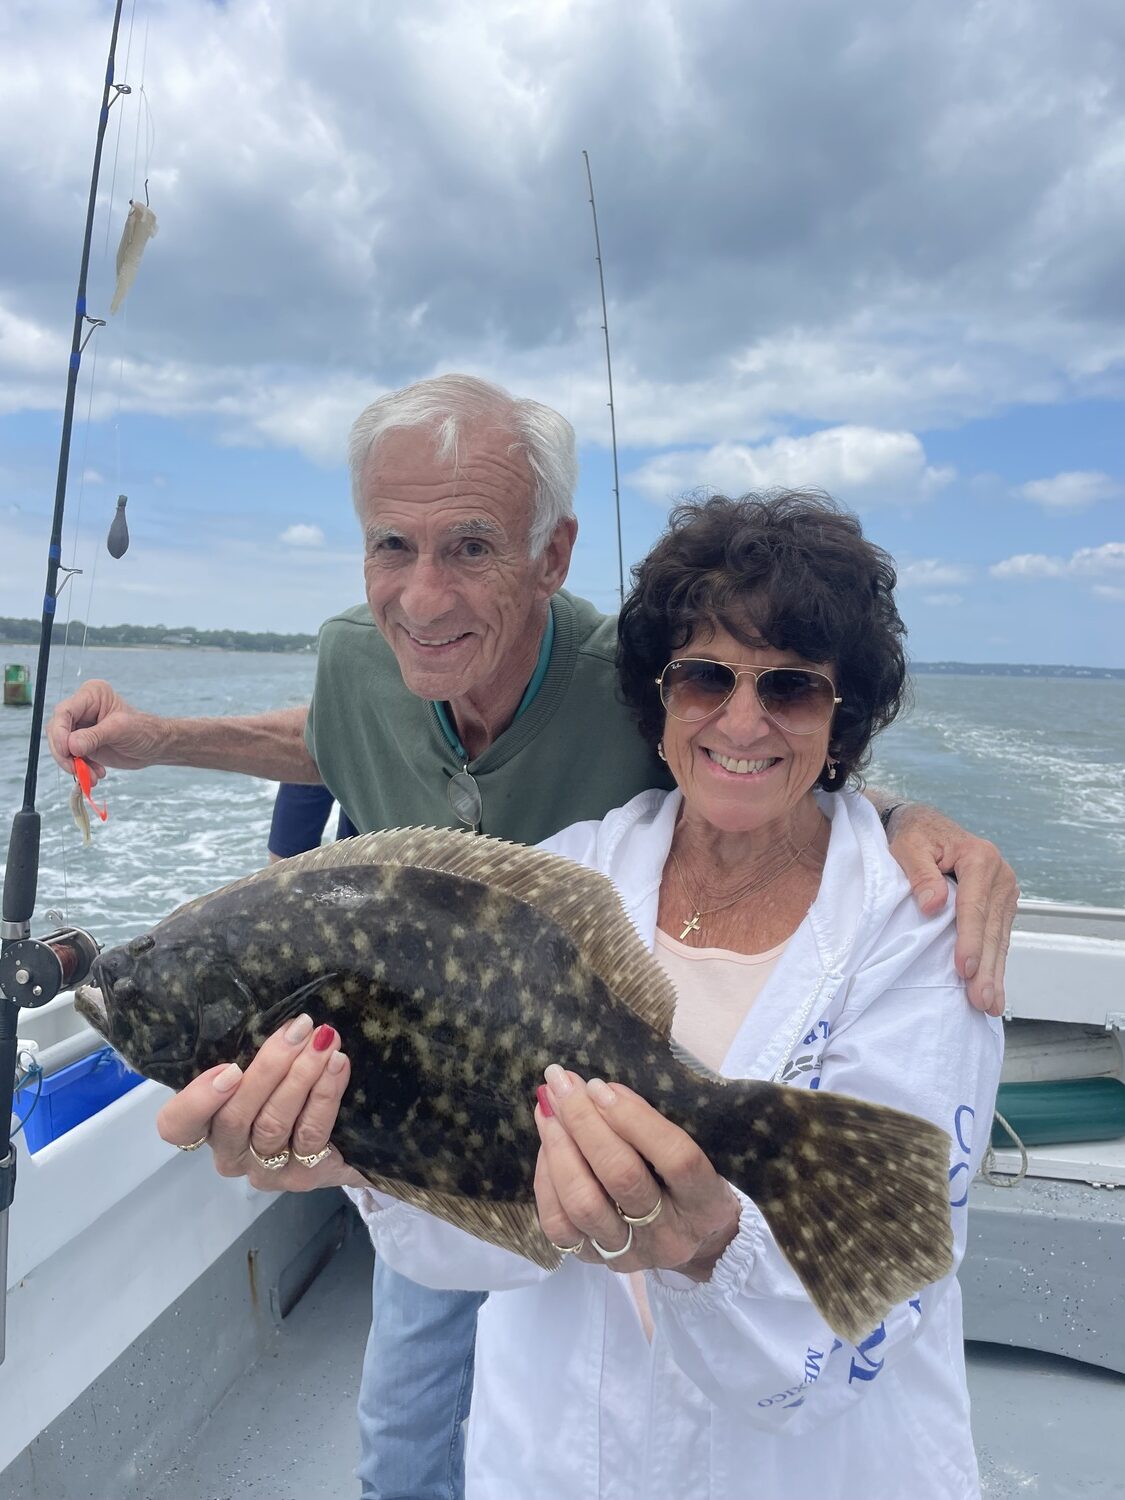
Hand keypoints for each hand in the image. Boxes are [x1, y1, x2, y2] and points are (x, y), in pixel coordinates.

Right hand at [47, 679, 166, 784]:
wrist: (155, 747)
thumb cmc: (144, 731)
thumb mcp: (120, 730)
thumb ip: (94, 737)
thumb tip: (70, 746)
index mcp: (91, 695)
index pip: (64, 712)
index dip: (60, 733)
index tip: (67, 752)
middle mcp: (82, 708)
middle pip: (58, 730)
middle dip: (65, 754)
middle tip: (76, 771)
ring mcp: (80, 726)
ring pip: (62, 746)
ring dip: (74, 765)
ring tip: (92, 777)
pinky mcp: (81, 743)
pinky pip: (70, 757)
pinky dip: (80, 769)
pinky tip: (96, 774)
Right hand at [155, 1014, 363, 1192]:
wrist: (349, 1136)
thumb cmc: (291, 1085)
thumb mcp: (266, 1067)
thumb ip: (251, 1052)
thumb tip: (269, 1016)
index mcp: (208, 1124)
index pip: (177, 1125)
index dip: (197, 1100)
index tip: (230, 1068)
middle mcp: (230, 1152)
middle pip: (234, 1118)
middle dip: (269, 1067)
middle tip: (299, 1028)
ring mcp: (265, 1169)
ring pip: (273, 1123)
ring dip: (301, 1075)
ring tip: (323, 1041)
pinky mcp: (302, 1176)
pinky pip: (310, 1133)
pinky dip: (325, 1093)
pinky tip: (337, 1064)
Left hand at [533, 1066, 739, 1281]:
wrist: (696, 1245)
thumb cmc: (691, 1183)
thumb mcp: (697, 1152)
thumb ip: (654, 1125)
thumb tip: (598, 1091)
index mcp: (705, 1203)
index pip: (676, 1158)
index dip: (634, 1119)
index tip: (600, 1086)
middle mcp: (668, 1235)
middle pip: (621, 1177)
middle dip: (584, 1122)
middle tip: (562, 1084)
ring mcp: (630, 1253)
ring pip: (584, 1204)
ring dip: (559, 1148)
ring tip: (547, 1110)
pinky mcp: (596, 1262)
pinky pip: (559, 1225)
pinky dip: (547, 1180)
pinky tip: (547, 1147)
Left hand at [886, 803, 1018, 1016]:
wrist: (922, 823)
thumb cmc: (912, 834)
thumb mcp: (907, 846)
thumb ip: (919, 873)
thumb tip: (934, 903)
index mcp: (979, 857)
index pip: (974, 906)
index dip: (969, 940)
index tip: (964, 969)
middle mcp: (1000, 874)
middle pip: (991, 928)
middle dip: (986, 967)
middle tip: (981, 1000)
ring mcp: (1003, 890)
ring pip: (999, 937)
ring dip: (994, 972)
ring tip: (990, 1004)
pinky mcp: (1000, 903)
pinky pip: (998, 936)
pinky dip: (994, 963)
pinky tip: (993, 988)